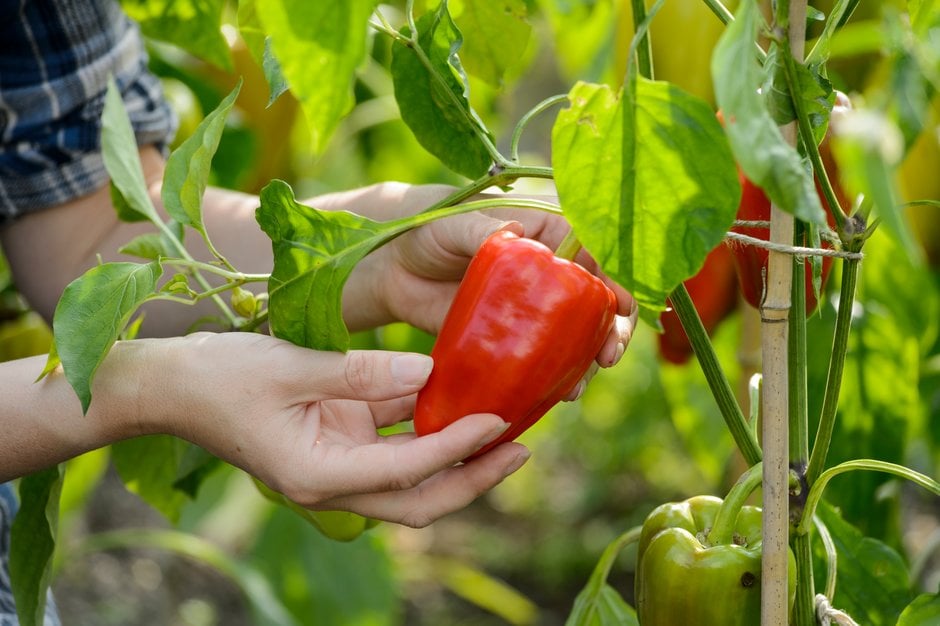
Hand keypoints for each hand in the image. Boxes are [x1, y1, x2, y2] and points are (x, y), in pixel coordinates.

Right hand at [153, 332, 529, 527]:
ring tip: (505, 427)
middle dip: (471, 478)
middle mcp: (333, 480)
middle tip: (520, 450)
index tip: (497, 424)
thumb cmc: (220, 377)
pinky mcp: (337, 439)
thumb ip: (362, 372)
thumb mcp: (292, 368)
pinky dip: (424, 426)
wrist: (171, 386)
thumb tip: (429, 370)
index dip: (455, 449)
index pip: (403, 471)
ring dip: (456, 455)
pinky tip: (458, 400)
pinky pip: (391, 439)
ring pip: (411, 476)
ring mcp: (336, 462)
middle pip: (418, 497)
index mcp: (317, 476)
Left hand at [325, 182, 637, 395]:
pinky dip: (552, 378)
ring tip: (575, 387)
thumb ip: (485, 231)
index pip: (596, 254)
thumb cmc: (429, 228)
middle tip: (608, 357)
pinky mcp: (513, 338)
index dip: (616, 280)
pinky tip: (555, 396)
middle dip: (611, 330)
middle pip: (597, 301)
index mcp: (549, 233)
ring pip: (576, 336)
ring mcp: (535, 308)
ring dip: (584, 362)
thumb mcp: (457, 224)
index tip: (622, 308)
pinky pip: (542, 360)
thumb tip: (514, 237)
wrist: (393, 266)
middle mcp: (551, 272)